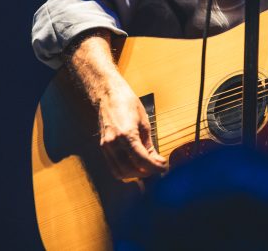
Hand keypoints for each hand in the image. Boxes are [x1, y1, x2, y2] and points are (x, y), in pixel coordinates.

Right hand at [68, 32, 167, 179]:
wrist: (108, 94)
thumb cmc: (127, 103)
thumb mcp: (144, 123)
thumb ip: (149, 145)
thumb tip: (157, 161)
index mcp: (126, 134)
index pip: (142, 161)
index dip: (155, 167)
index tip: (165, 166)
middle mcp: (113, 143)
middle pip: (131, 170)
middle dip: (147, 172)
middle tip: (158, 167)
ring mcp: (106, 147)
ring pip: (121, 173)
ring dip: (136, 174)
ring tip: (148, 167)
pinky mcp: (103, 148)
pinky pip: (114, 167)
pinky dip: (126, 171)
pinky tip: (136, 165)